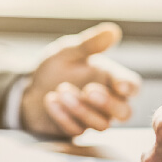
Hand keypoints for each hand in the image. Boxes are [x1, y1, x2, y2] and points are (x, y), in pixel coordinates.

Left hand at [20, 23, 140, 136]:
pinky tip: (49, 100)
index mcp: (110, 79)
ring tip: (61, 90)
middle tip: (89, 90)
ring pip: (101, 124)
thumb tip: (112, 31)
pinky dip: (63, 115)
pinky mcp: (75, 130)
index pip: (132, 86)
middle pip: (124, 113)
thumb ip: (89, 44)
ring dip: (82, 109)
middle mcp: (106, 102)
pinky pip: (76, 130)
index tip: (120, 85)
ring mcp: (91, 119)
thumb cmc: (54, 69)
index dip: (129, 87)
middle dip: (108, 103)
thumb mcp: (67, 52)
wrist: (29, 89)